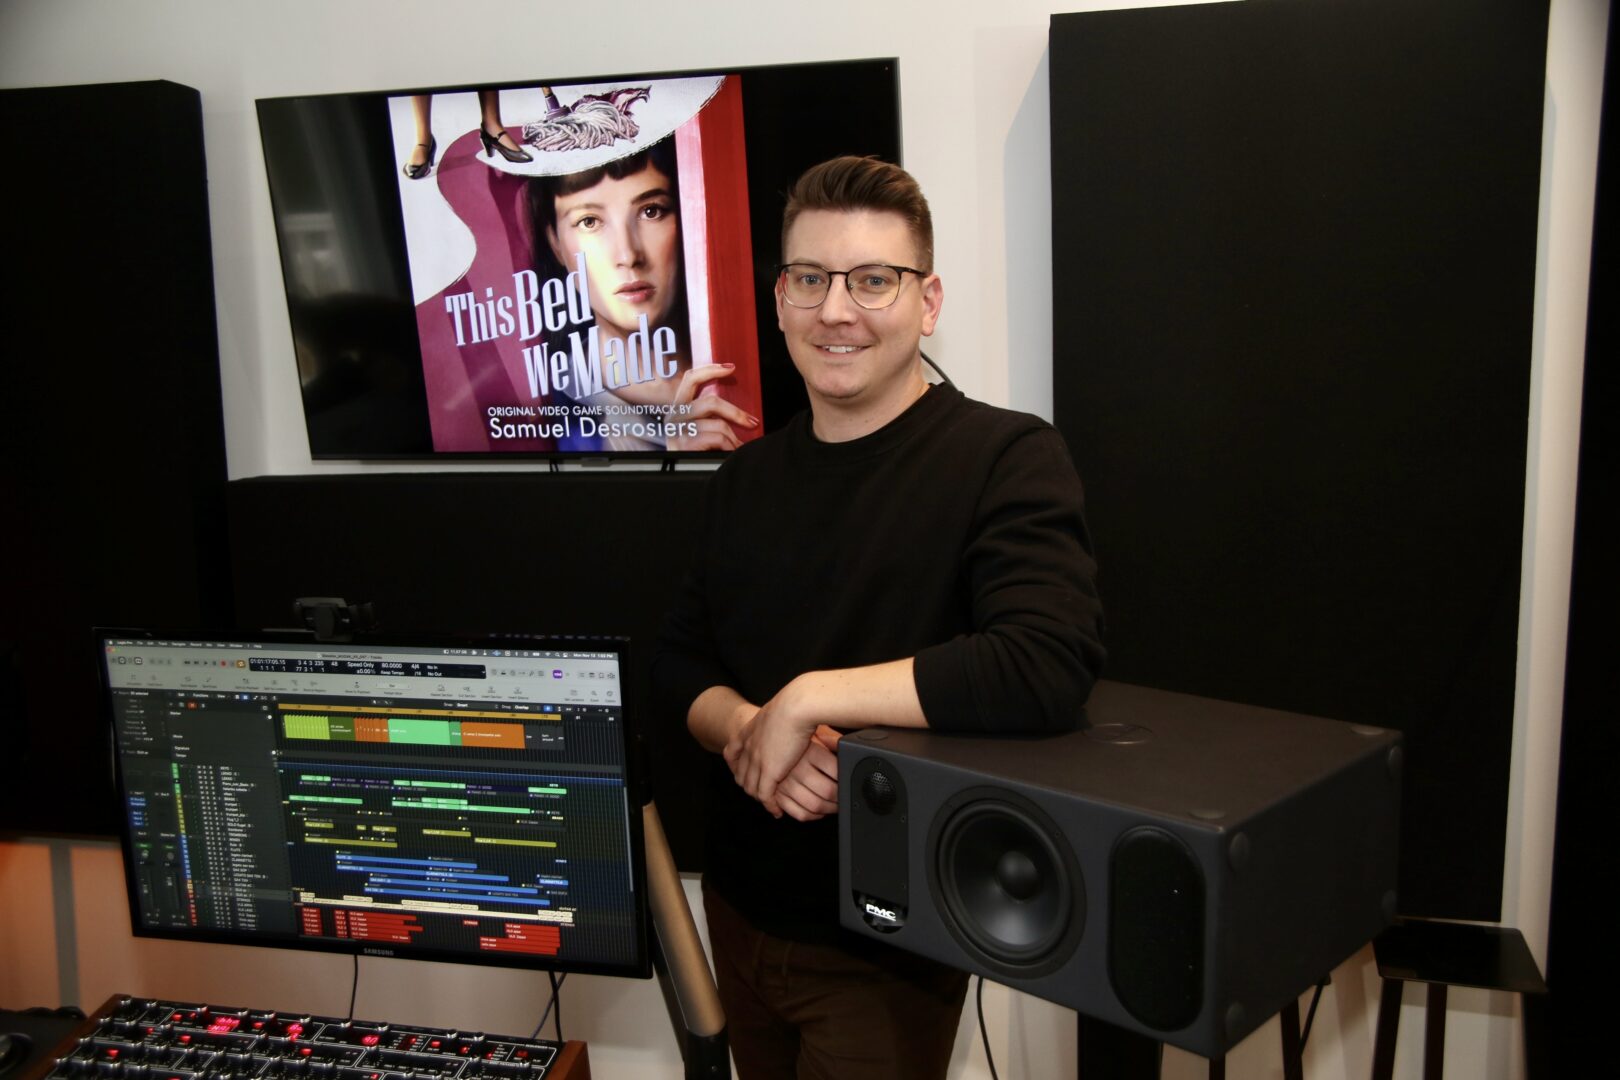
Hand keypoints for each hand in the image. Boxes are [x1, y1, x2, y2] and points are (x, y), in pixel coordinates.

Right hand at [666, 364, 757, 450]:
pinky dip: (729, 447)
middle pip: (711, 401)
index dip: (710, 369)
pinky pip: (716, 438)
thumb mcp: (697, 431)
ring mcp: (677, 430)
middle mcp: (674, 415)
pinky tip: (729, 454)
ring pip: (718, 424)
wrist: (678, 480)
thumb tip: (738, 409)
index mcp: (677, 408)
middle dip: (736, 412)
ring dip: (733, 438)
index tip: (731, 368)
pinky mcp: (684, 444)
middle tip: (752, 422)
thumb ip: (708, 416)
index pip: (690, 378)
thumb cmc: (693, 453)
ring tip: (737, 448)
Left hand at [723, 676, 818, 816]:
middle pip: (740, 772)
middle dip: (746, 784)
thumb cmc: (798, 703)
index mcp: (750, 730)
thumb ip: (781, 717)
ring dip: (759, 797)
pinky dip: (770, 804)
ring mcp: (757, 760)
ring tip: (769, 803)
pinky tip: (777, 810)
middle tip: (758, 792)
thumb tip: (793, 717)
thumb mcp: (782, 708)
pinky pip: (764, 795)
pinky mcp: (769, 772)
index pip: (732, 750)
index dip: (734, 763)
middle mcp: (750, 746)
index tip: (737, 769)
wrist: (797, 705)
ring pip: (750, 786)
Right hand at [774, 725, 842, 821]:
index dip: (847, 781)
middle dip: (841, 799)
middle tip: (845, 798)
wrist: (769, 736)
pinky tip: (818, 811)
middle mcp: (798, 768)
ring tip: (834, 806)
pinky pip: (799, 813)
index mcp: (811, 752)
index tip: (850, 784)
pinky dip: (811, 816)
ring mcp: (786, 783)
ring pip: (814, 805)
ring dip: (829, 809)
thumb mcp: (816, 735)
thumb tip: (850, 748)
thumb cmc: (793, 736)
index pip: (838, 773)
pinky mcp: (777, 794)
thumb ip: (833, 742)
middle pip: (828, 791)